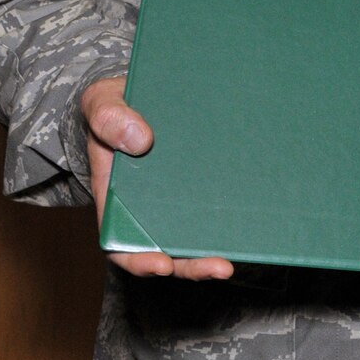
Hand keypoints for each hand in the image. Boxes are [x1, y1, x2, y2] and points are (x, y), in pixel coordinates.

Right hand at [82, 76, 232, 279]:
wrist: (142, 90)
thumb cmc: (114, 103)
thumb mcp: (102, 102)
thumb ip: (109, 118)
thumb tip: (140, 141)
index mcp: (116, 197)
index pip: (123, 242)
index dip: (140, 259)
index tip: (161, 266)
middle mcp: (149, 206)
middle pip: (168, 247)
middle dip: (192, 264)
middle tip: (220, 268)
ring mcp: (179, 198)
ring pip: (197, 232)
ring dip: (216, 248)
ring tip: (241, 256)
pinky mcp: (205, 182)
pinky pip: (218, 203)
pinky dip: (233, 215)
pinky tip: (257, 215)